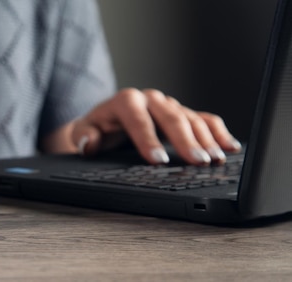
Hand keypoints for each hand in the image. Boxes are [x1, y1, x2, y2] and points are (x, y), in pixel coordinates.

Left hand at [44, 88, 241, 164]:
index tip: (158, 160)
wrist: (106, 122)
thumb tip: (88, 142)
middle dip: (184, 140)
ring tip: (215, 159)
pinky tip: (229, 147)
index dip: (148, 139)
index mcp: (125, 101)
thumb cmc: (96, 128)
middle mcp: (150, 99)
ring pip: (191, 118)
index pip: (138, 118)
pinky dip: (218, 132)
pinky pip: (204, 119)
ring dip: (206, 139)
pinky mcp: (182, 113)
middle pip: (171, 116)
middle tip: (196, 162)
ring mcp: (169, 105)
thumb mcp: (84, 132)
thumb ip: (83, 136)